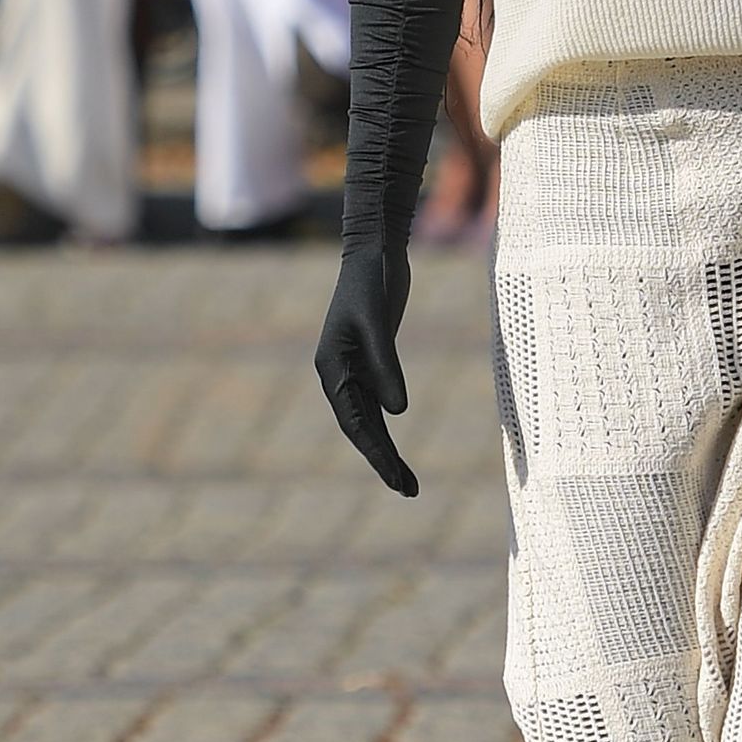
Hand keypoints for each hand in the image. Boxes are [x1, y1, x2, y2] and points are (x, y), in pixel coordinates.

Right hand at [315, 239, 416, 494]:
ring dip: (386, 450)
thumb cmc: (372, 281)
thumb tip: (397, 411)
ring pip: (369, 420)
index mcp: (332, 367)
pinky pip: (377, 402)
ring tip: (407, 483)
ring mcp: (353, 368)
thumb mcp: (379, 322)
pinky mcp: (370, 360)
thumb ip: (386, 365)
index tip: (395, 477)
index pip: (355, 421)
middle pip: (361, 428)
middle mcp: (337, 373)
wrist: (375, 250)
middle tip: (408, 491)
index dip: (376, 452)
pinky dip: (387, 426)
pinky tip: (396, 449)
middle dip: (383, 460)